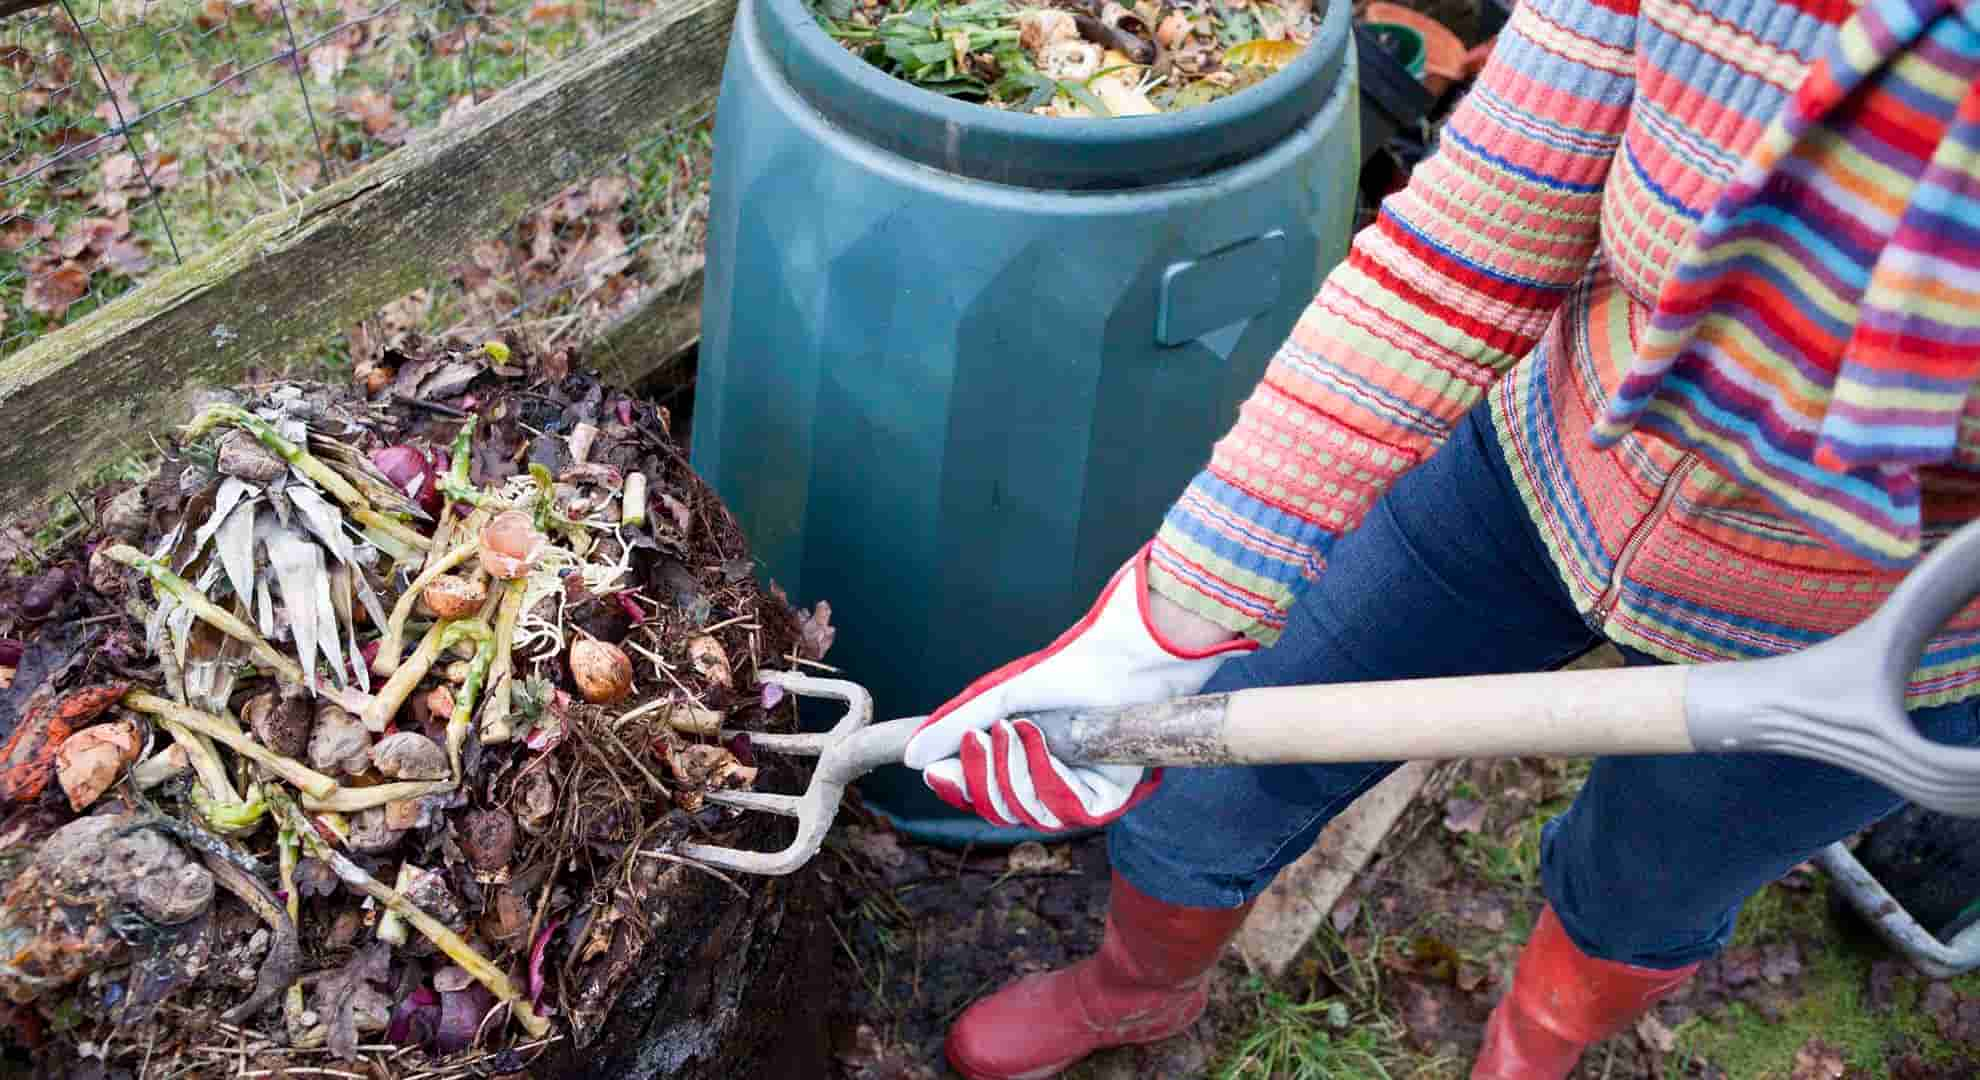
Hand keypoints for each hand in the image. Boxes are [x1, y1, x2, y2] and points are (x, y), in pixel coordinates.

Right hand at [903, 544, 1254, 829]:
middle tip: (981, 738)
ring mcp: (1079, 791)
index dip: (957, 787)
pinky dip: (1045, 774)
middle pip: (999, 809)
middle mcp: (1050, 781)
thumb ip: (955, 726)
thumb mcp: (1000, 696)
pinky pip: (1065, 810)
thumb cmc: (1068, 668)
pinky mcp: (1108, 797)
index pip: (982, 793)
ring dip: (1013, 771)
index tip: (933, 771)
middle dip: (982, 777)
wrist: (1123, 656)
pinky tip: (1040, 739)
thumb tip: (911, 757)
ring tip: (1015, 729)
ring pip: (1029, 813)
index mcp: (1024, 760)